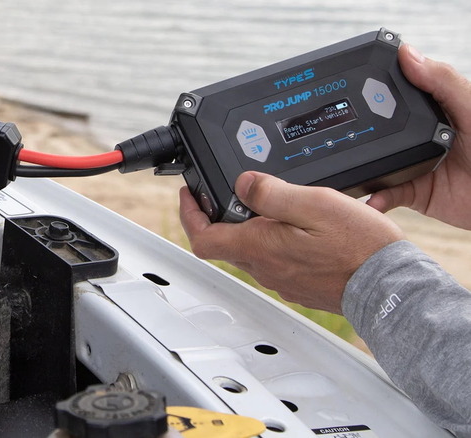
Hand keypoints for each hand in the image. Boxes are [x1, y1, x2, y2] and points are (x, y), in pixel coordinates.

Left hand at [179, 173, 403, 313]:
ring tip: (263, 203)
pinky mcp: (299, 286)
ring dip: (245, 228)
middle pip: (223, 243)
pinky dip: (270, 241)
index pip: (202, 237)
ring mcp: (281, 281)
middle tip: (222, 192)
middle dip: (216, 216)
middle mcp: (265, 269)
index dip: (189, 214)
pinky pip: (273, 261)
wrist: (390, 288)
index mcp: (260, 247)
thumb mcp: (314, 203)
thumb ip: (272, 192)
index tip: (189, 194)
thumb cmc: (359, 248)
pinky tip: (292, 228)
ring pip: (249, 251)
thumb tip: (242, 183)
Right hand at [367, 44, 470, 229]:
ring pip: (376, 162)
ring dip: (362, 167)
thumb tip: (407, 54)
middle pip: (377, 128)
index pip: (395, 93)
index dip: (373, 89)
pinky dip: (376, 197)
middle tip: (340, 132)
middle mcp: (417, 134)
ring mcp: (412, 163)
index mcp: (432, 109)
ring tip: (349, 167)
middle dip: (357, 131)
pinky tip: (372, 197)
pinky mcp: (411, 192)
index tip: (351, 85)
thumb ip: (441, 81)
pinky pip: (385, 193)